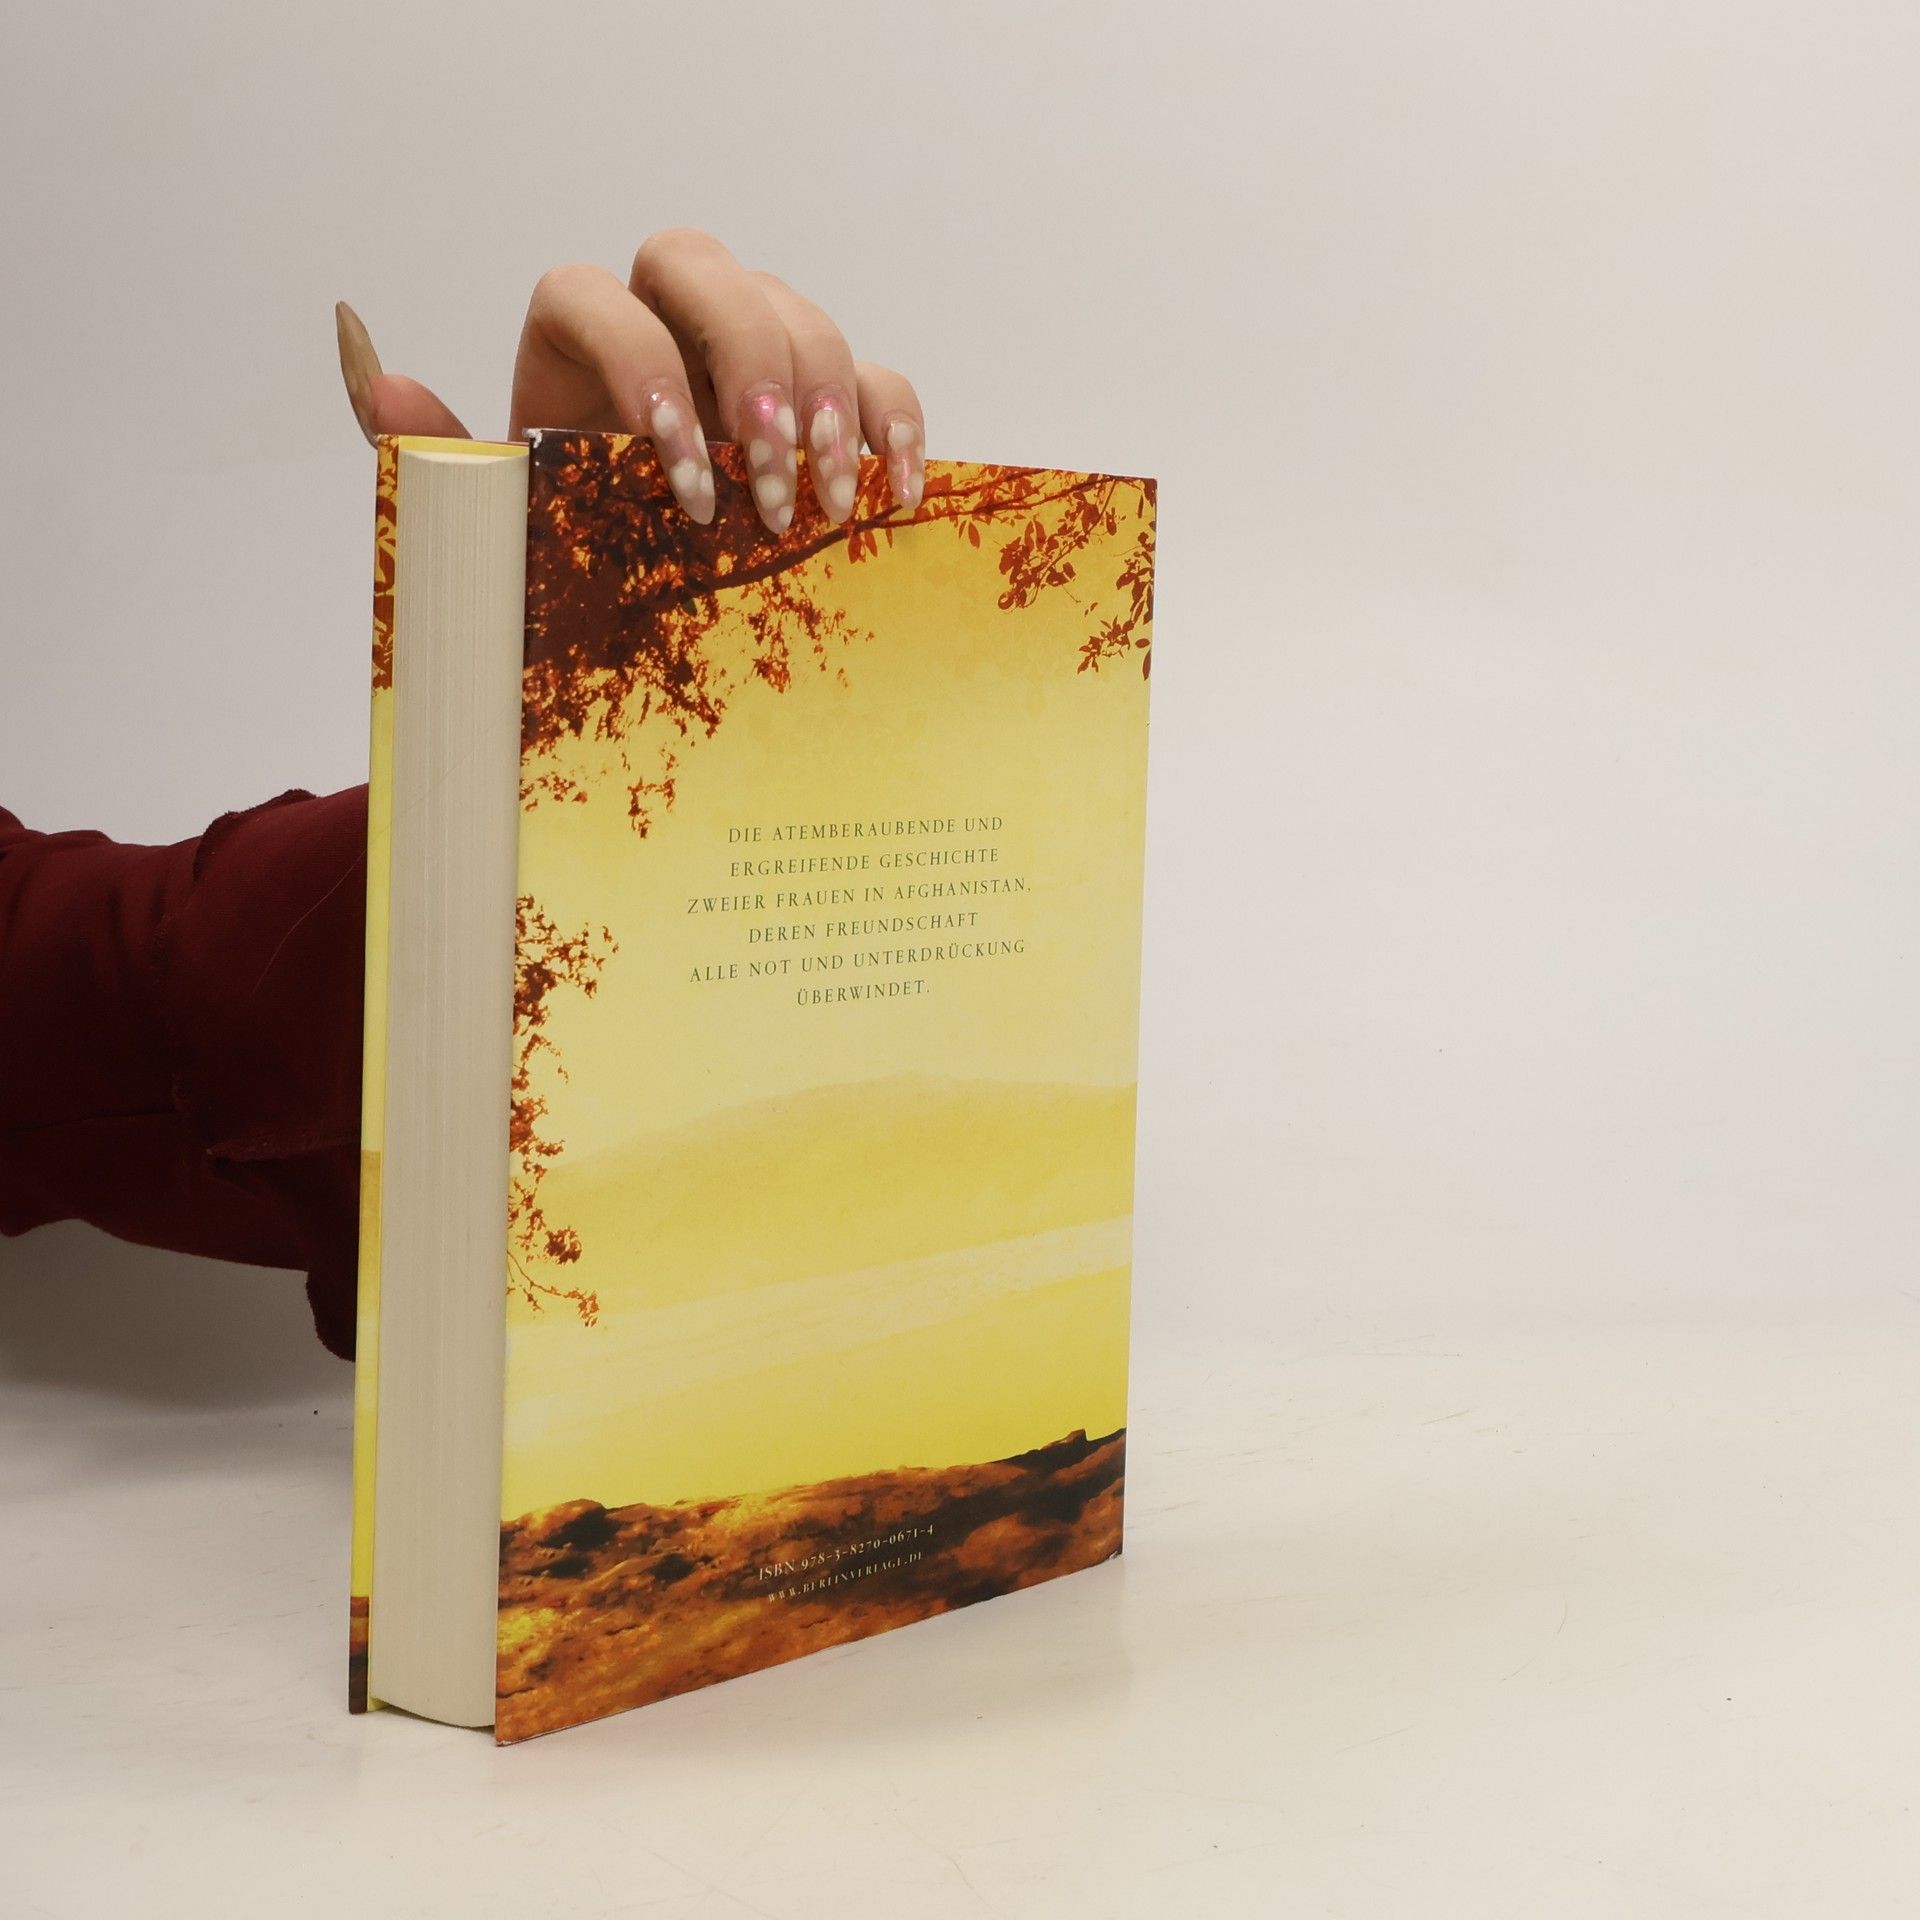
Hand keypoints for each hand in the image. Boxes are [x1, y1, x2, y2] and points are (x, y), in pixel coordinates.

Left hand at [335, 228, 926, 532]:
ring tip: (824, 509)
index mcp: (571, 339)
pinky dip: (892, 426)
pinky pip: (876, 373)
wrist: (636, 595)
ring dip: (823, 406)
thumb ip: (436, 454)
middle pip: (704, 269)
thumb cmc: (566, 550)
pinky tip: (891, 497)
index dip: (637, 366)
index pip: (590, 294)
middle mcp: (662, 318)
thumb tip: (385, 375)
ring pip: (799, 311)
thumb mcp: (498, 520)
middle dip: (747, 368)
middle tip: (766, 482)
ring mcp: (750, 348)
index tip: (678, 474)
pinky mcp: (821, 396)